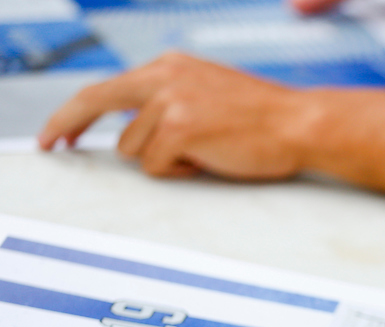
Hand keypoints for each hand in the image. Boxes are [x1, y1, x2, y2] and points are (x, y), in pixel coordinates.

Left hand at [38, 53, 309, 180]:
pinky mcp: (178, 128)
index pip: (109, 87)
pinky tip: (209, 162)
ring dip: (163, 160)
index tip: (62, 130)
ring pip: (132, 148)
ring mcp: (169, 101)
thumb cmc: (268, 120)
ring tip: (204, 155)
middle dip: (66, 125)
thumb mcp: (212, 94)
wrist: (302, 124)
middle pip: (94, 102)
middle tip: (52, 147)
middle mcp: (164, 76)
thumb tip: (138, 127)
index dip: (77, 110)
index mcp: (172, 66)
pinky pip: (154, 166)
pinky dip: (179, 173)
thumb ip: (173, 100)